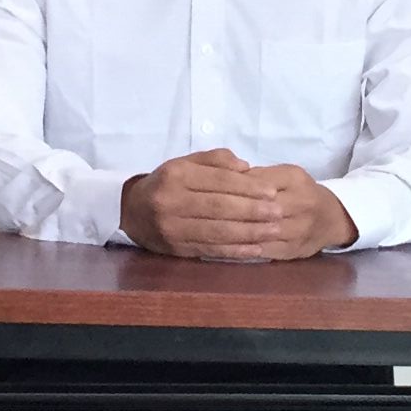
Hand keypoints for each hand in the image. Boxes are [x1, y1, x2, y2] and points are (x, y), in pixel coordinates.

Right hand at [120, 151, 357, 262]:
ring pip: (217, 231)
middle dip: (253, 211)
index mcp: (176, 175)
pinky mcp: (176, 248)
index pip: (218, 181)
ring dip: (249, 233)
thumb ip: (216, 160)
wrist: (131, 211)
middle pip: (220, 207)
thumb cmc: (167, 183)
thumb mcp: (185, 162)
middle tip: (278, 213)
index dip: (247, 187)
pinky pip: (210, 250)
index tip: (272, 191)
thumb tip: (246, 168)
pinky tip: (255, 250)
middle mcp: (172, 201)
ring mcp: (173, 228)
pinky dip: (235, 251)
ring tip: (274, 231)